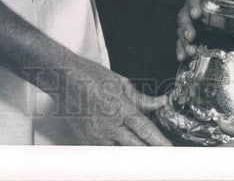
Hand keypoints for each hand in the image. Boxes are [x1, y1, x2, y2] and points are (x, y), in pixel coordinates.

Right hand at [53, 60, 171, 145]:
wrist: (63, 80)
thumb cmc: (90, 77)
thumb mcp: (120, 83)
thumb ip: (142, 98)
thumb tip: (160, 103)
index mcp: (120, 109)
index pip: (145, 130)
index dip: (160, 142)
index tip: (170, 150)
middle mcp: (108, 127)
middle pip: (135, 148)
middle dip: (150, 153)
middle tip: (162, 156)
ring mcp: (96, 137)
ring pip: (121, 153)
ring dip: (133, 153)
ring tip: (144, 153)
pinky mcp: (86, 141)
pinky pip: (106, 151)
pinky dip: (116, 151)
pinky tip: (123, 148)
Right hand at [176, 0, 207, 60]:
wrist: (223, 1)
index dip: (193, 5)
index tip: (196, 14)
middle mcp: (190, 7)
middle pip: (184, 15)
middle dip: (186, 26)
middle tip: (190, 35)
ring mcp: (188, 20)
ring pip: (181, 30)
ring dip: (184, 41)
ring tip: (190, 50)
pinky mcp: (188, 32)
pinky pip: (181, 40)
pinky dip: (181, 49)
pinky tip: (182, 57)